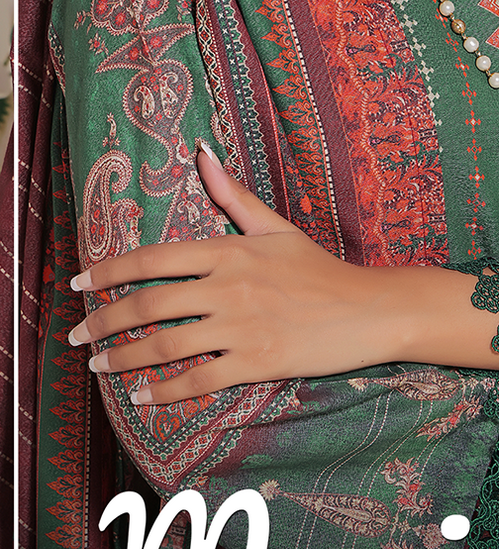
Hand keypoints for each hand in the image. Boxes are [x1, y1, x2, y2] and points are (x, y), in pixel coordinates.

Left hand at [69, 145, 498, 404]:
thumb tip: (201, 151)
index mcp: (229, 250)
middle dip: (104, 322)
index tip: (78, 285)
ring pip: (166, 344)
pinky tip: (142, 397)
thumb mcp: (276, 227)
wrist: (370, 310)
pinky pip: (199, 378)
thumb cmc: (321, 269)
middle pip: (149, 304)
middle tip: (77, 336)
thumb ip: (232, 195)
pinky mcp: (257, 361)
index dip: (108, 273)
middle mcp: (229, 286)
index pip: (153, 259)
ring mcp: (242, 325)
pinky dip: (165, 391)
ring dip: (124, 358)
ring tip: (99, 367)